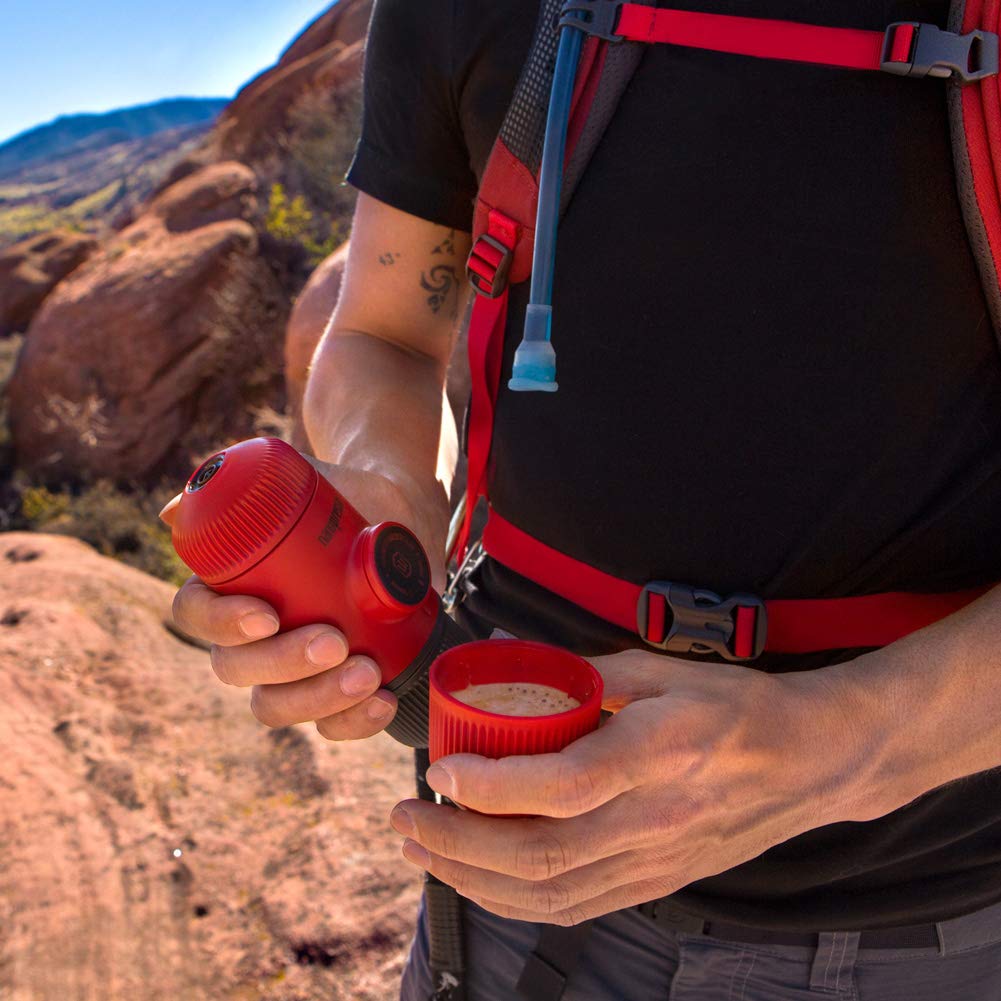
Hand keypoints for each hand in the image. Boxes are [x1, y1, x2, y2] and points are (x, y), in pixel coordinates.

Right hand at [163, 455, 447, 740]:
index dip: (221, 624)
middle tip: (334, 642)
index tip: (266, 615)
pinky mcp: (339, 686)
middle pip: (236, 670)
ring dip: (318, 699)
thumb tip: (175, 512)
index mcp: (227, 585)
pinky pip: (330, 726)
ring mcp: (295, 666)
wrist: (403, 511)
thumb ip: (242, 479)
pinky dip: (353, 722)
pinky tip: (383, 701)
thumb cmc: (341, 495)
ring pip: (276, 705)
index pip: (194, 615)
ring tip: (368, 672)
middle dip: (283, 665)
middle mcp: (252, 634)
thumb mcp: (301, 476)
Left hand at [389, 650, 875, 923]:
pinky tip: (479, 883)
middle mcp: (653, 819)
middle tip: (407, 819)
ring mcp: (655, 862)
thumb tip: (515, 658)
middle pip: (540, 855)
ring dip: (473, 879)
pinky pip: (575, 908)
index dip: (490, 787)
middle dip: (458, 843)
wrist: (810, 763)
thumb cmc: (738, 709)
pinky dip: (515, 902)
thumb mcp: (666, 670)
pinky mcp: (656, 882)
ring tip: (424, 852)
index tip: (441, 771)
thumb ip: (587, 671)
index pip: (562, 786)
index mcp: (657, 754)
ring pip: (549, 894)